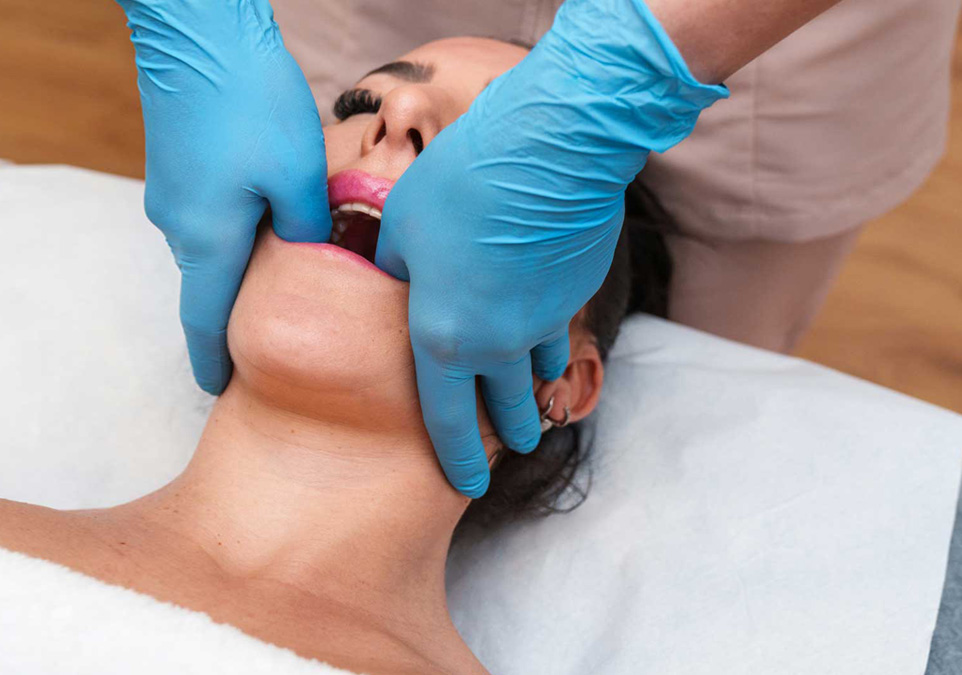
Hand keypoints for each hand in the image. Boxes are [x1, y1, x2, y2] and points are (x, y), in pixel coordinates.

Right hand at [118, 0, 330, 393]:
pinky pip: (210, 216)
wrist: (198, 33)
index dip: (213, 361)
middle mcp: (180, 225)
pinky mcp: (178, 167)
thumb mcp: (298, 176)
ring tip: (284, 280)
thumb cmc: (251, 103)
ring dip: (244, 268)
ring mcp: (173, 194)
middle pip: (211, 286)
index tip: (219, 390)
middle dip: (237, 315)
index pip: (205, 323)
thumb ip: (307, 231)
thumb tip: (311, 255)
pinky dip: (238, 232)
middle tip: (274, 336)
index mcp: (208, 241)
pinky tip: (270, 218)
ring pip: (214, 247)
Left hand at [376, 0, 725, 496]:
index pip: (446, 420)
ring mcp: (544, 323)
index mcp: (443, 337)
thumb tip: (397, 280)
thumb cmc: (461, 185)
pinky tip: (549, 341)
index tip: (465, 484)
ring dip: (532, 394)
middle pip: (502, 409)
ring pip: (538, 376)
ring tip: (532, 403)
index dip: (455, 458)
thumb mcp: (403, 227)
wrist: (552, 151)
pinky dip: (551, 346)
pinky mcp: (575, 294)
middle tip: (510, 449)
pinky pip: (559, 333)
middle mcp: (499, 344)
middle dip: (503, 434)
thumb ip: (395, 269)